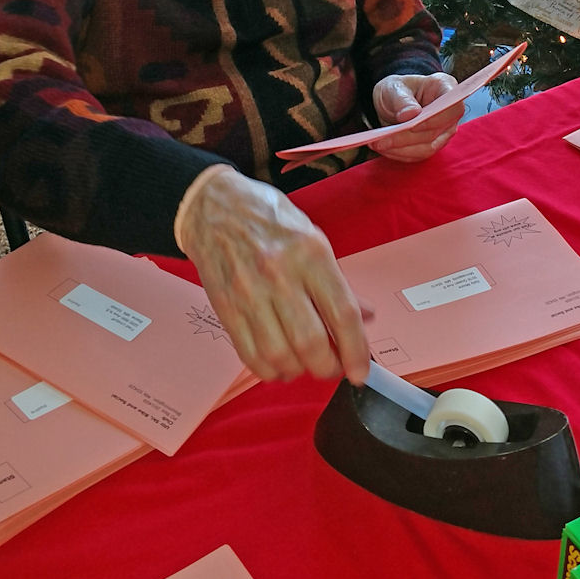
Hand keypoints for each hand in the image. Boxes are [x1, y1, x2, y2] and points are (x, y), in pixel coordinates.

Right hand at [179, 170, 369, 384]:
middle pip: (311, 343)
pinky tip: (279, 364)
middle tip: (332, 367)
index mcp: (310, 253)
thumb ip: (337, 279)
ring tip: (305, 364)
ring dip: (299, 371)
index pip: (342, 313)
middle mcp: (280, 274)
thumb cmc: (268, 219)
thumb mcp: (312, 236)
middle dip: (328, 367)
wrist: (212, 207)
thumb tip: (367, 315)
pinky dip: (270, 371)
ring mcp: (249, 293)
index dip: (356, 350)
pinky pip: (251, 355)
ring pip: (280, 355)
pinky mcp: (226, 308)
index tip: (361, 372)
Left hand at [370, 72, 464, 161]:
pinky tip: (384, 148)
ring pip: (428, 147)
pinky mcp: (434, 144)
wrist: (392, 101)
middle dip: (407, 138)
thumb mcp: (393, 87)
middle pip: (436, 131)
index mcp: (445, 88)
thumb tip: (410, 114)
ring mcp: (444, 130)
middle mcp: (449, 112)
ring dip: (401, 149)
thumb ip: (402, 99)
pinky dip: (400, 154)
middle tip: (381, 139)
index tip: (411, 125)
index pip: (452, 108)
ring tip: (378, 144)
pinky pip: (419, 155)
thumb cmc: (397, 90)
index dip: (434, 119)